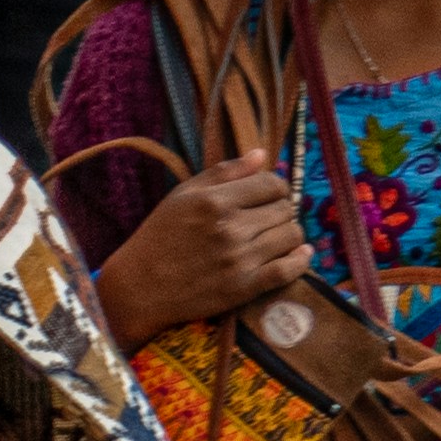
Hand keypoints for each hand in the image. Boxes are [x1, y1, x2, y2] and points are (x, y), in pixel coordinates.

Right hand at [99, 158, 310, 350]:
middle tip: (268, 218)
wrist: (140, 287)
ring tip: (275, 236)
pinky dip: (300, 260)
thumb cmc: (159, 236)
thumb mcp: (183, 194)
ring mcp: (240, 259)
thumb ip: (224, 172)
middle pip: (285, 210)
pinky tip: (299, 254)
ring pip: (291, 237)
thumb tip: (261, 153)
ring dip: (289, 234)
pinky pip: (289, 270)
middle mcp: (230, 228)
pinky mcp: (245, 287)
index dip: (276, 187)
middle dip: (281, 210)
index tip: (269, 195)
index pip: (272, 184)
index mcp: (215, 201)